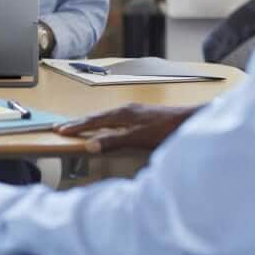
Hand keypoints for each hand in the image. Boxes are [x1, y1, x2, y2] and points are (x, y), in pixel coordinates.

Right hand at [53, 102, 202, 152]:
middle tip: (62, 127)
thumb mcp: (139, 138)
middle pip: (98, 116)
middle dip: (80, 122)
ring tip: (79, 126)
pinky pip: (116, 118)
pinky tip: (109, 127)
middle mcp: (127, 109)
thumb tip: (91, 144)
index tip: (61, 131)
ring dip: (92, 122)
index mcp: (123, 113)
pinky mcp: (144, 116)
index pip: (94, 121)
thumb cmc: (169, 129)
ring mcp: (136, 112)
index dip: (77, 127)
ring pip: (107, 116)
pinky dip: (105, 123)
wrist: (193, 121)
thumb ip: (115, 141)